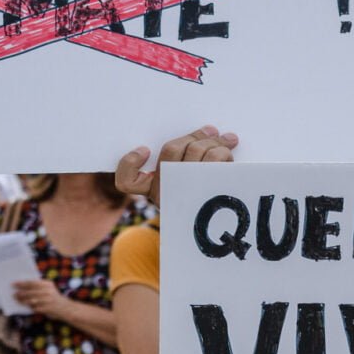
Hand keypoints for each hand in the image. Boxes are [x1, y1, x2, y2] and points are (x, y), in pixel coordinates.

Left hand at [11, 279, 68, 318]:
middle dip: (21, 292)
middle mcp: (48, 291)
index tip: (14, 284)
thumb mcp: (49, 288)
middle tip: (14, 294)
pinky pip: (34, 307)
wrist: (66, 308)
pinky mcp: (46, 308)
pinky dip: (29, 306)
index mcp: (47, 284)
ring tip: (17, 299)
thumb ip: (39, 286)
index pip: (32, 283)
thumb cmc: (54, 297)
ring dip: (22, 300)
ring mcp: (47, 300)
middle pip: (30, 291)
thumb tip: (22, 287)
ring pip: (31, 300)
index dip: (22, 283)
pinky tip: (24, 305)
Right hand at [115, 125, 239, 205]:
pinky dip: (223, 152)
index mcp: (151, 189)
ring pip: (196, 151)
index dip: (129, 163)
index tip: (144, 149)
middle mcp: (165, 193)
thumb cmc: (200, 193)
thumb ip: (178, 161)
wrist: (224, 222)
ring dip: (213, 142)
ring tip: (226, 142)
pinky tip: (226, 152)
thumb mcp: (181, 182)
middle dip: (194, 136)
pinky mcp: (212, 193)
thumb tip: (202, 132)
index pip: (127, 182)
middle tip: (211, 131)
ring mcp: (187, 194)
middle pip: (171, 151)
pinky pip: (216, 161)